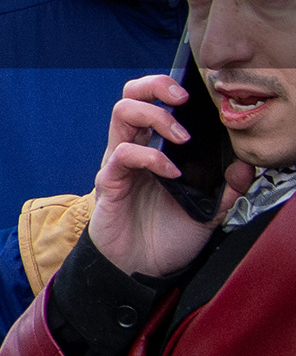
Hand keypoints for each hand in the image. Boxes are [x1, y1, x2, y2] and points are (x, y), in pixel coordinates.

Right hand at [90, 74, 241, 279]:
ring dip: (155, 116)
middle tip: (181, 100)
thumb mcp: (209, 211)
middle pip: (130, 96)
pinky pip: (123, 154)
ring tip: (180, 137)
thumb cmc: (168, 236)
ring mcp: (118, 163)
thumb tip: (246, 165)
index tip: (195, 95)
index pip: (152, 102)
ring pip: (122, 113)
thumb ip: (227, 188)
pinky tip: (171, 173)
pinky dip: (150, 157)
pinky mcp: (109, 181)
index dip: (168, 88)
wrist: (143, 269)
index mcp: (153, 150)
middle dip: (155, 86)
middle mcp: (133, 149)